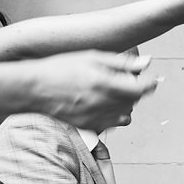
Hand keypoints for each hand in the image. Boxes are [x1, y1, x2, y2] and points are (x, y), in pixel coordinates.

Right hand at [25, 51, 155, 130]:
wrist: (34, 89)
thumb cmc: (61, 69)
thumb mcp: (92, 58)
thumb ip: (123, 63)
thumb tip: (147, 62)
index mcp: (103, 83)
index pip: (141, 89)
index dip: (149, 83)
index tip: (148, 79)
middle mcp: (102, 103)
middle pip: (135, 101)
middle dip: (133, 90)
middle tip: (119, 80)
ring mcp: (96, 117)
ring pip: (126, 114)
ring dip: (125, 104)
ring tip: (108, 92)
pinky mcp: (90, 126)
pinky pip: (114, 123)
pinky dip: (113, 114)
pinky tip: (100, 103)